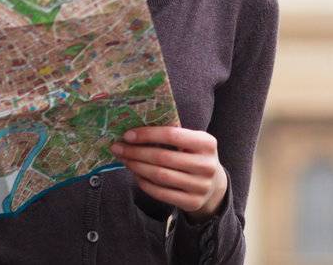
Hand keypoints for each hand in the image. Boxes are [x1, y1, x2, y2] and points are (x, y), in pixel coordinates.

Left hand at [111, 125, 227, 217]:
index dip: (148, 134)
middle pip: (162, 157)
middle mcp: (206, 164)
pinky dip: (144, 183)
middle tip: (118, 148)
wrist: (214, 186)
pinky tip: (136, 175)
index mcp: (207, 143)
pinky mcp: (192, 202)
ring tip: (125, 160)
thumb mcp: (193, 142)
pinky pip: (161, 193)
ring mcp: (200, 186)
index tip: (128, 135)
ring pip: (159, 176)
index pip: (173, 135)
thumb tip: (137, 129)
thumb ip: (173, 135)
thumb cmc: (195, 157)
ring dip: (137, 167)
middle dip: (136, 152)